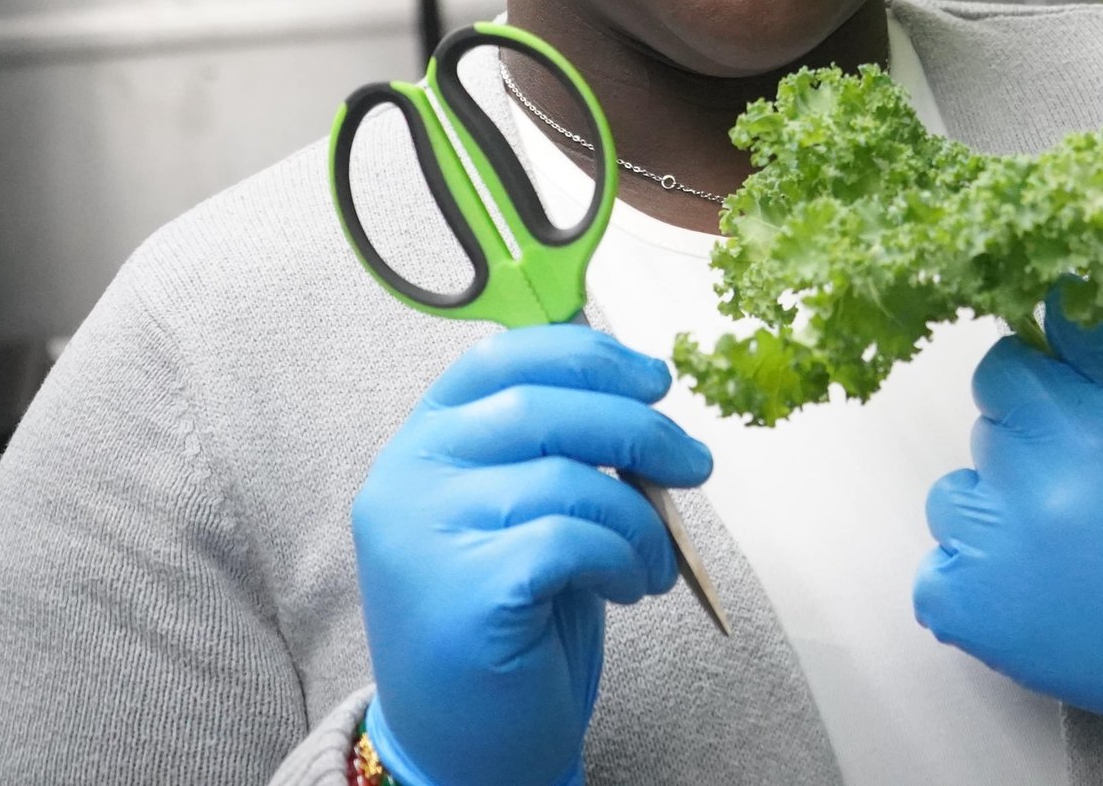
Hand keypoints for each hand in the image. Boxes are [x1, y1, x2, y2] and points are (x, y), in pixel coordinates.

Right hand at [352, 325, 712, 785]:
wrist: (465, 744)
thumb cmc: (510, 618)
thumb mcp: (526, 511)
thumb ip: (559, 448)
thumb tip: (645, 392)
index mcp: (420, 444)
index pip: (498, 358)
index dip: (585, 356)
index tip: (654, 379)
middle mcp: (406, 480)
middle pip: (542, 408)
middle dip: (640, 429)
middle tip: (696, 465)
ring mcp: (424, 536)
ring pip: (569, 479)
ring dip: (640, 518)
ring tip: (653, 560)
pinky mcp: (464, 592)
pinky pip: (574, 540)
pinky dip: (624, 559)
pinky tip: (628, 589)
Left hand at [914, 288, 1102, 747]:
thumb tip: (1054, 303)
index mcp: (1083, 432)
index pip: (1003, 371)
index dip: (1034, 384)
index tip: (1067, 412)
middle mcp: (1029, 491)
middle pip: (986, 433)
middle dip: (1027, 446)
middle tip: (1088, 487)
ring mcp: (996, 562)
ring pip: (955, 501)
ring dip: (996, 510)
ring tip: (1065, 541)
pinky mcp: (979, 622)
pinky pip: (936, 577)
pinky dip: (971, 577)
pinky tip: (1032, 584)